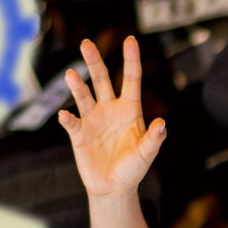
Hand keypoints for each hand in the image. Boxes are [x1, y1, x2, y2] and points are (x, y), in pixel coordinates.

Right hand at [58, 37, 164, 200]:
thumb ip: (153, 140)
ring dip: (76, 85)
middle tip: (86, 44)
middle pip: (101, 79)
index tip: (130, 39)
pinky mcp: (78, 133)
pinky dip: (67, 118)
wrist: (113, 187)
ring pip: (83, 95)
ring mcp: (92, 119)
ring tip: (71, 74)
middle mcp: (109, 109)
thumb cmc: (133, 169)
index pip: (131, 79)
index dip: (131, 59)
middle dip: (94, 61)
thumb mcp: (146, 154)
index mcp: (130, 110)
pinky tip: (65, 116)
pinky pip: (71, 122)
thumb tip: (162, 125)